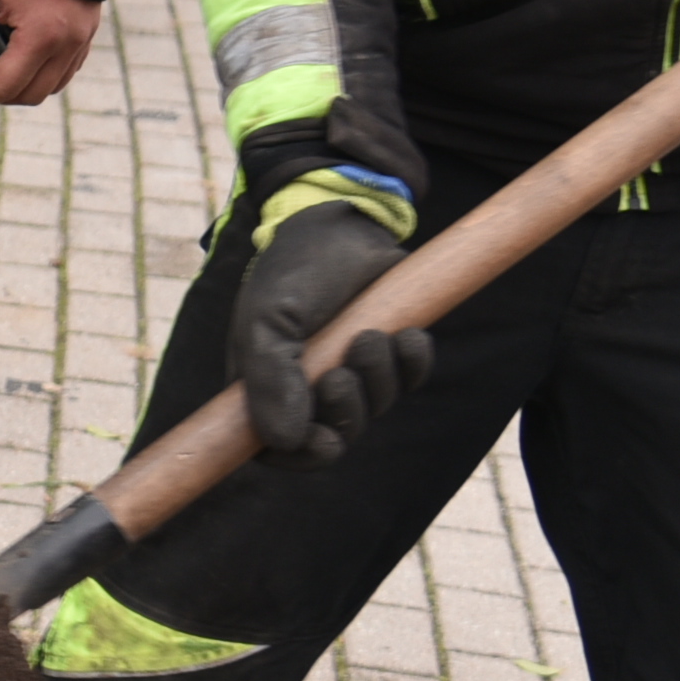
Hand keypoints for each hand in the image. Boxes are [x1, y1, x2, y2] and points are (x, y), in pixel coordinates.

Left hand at [0, 0, 94, 110]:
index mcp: (42, 35)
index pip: (3, 86)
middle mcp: (68, 44)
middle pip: (28, 94)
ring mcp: (82, 39)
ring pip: (49, 87)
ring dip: (16, 87)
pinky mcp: (88, 32)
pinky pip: (64, 70)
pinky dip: (38, 75)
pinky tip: (16, 60)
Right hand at [232, 198, 434, 462]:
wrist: (342, 223)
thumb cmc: (293, 270)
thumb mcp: (268, 321)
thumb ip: (269, 379)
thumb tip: (283, 441)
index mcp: (266, 383)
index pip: (278, 448)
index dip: (303, 457)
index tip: (325, 442)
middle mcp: (308, 385)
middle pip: (336, 436)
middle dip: (347, 411)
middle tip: (343, 374)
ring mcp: (353, 369)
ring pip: (378, 408)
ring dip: (379, 377)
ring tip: (372, 335)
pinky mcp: (392, 351)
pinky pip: (412, 379)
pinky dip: (413, 361)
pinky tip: (407, 333)